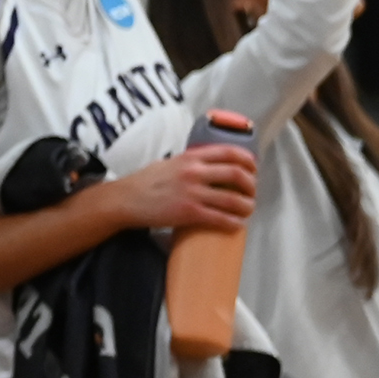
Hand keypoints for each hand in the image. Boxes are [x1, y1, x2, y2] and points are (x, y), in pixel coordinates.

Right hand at [113, 146, 257, 232]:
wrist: (124, 200)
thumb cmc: (143, 182)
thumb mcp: (168, 163)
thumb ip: (189, 162)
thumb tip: (208, 167)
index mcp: (190, 158)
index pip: (229, 152)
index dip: (248, 160)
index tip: (253, 168)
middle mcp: (194, 173)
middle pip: (237, 175)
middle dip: (251, 185)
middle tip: (252, 192)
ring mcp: (192, 193)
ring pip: (234, 199)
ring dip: (247, 206)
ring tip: (247, 210)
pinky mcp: (189, 212)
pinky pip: (221, 218)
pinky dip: (234, 223)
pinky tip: (237, 225)